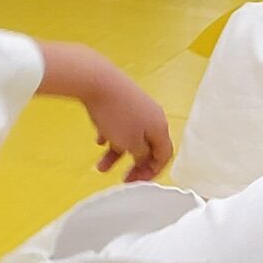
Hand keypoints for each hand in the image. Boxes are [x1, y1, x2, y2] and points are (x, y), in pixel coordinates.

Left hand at [39, 42, 173, 182]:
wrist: (97, 80)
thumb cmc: (116, 114)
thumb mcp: (130, 143)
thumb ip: (140, 155)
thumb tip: (142, 157)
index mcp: (160, 127)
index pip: (165, 155)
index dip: (153, 171)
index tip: (138, 181)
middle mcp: (153, 116)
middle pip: (148, 147)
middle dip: (135, 165)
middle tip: (123, 178)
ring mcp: (137, 107)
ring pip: (130, 137)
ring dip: (117, 154)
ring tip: (100, 166)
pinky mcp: (121, 100)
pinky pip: (119, 124)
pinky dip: (111, 135)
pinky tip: (99, 141)